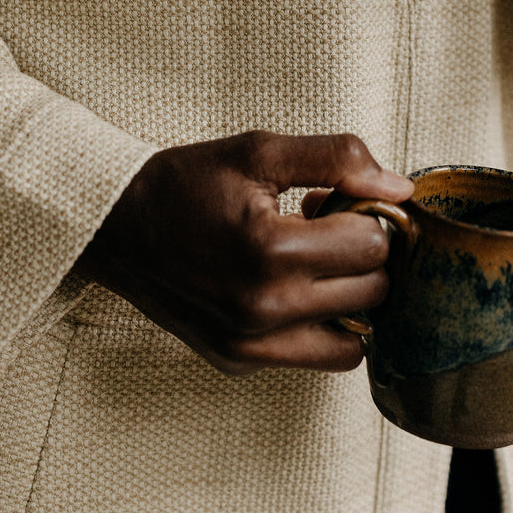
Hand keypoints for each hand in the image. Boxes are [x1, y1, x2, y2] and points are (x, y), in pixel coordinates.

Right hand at [79, 131, 412, 373]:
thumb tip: (397, 188)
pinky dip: (318, 325)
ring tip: (310, 260)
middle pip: (372, 290)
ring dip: (347, 294)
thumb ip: (336, 158)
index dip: (366, 215)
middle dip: (360, 253)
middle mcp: (262, 307)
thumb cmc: (186, 184)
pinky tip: (287, 289)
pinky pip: (316, 356)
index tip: (334, 202)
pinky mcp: (239, 362)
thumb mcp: (258, 151)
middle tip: (321, 227)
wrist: (115, 226)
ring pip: (356, 334)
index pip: (373, 244)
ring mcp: (250, 344)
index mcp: (269, 248)